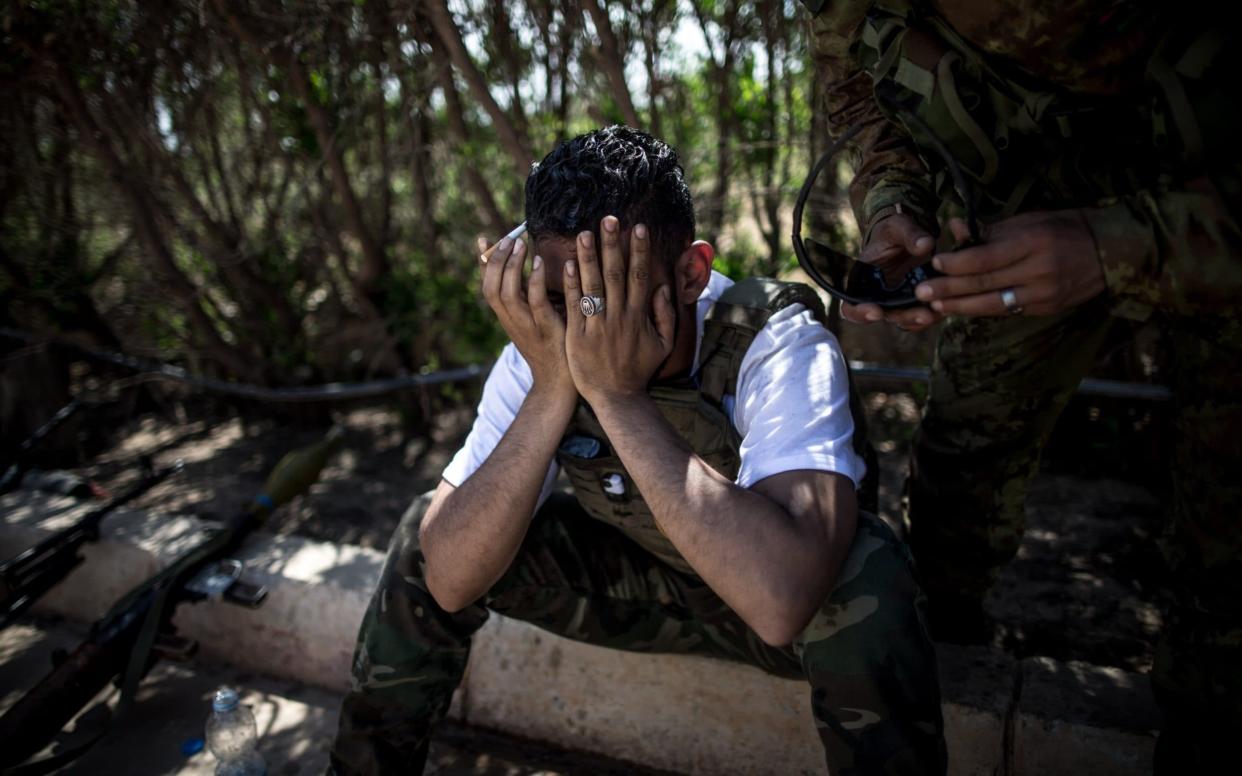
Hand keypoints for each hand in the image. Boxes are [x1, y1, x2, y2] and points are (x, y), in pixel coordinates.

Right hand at [479, 233, 573, 396]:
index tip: (483, 237)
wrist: (559, 381)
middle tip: (508, 237)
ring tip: (520, 243)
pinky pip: (535, 301)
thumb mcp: (534, 318)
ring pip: (507, 292)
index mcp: (506, 316)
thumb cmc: (551, 345)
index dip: (483, 261)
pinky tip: (539, 261)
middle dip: (497, 259)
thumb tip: (530, 266)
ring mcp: (525, 325)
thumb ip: (529, 296)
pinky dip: (534, 280)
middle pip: (491, 286)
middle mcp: (510, 320)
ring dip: (511, 266)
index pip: (487, 285)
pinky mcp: (544, 328)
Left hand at [561, 216, 675, 402]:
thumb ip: (665, 315)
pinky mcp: (578, 334)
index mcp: (639, 316)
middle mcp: (619, 317)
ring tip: (585, 233)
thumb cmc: (639, 369)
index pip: (640, 276)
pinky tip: (568, 264)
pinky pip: (574, 305)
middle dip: (613, 245)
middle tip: (609, 219)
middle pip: (616, 274)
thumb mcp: (663, 345)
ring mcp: (597, 325)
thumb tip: (663, 287)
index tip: (638, 228)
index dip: (639, 251)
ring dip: (589, 257)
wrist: (616, 397)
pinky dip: (572, 284)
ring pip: (593, 285)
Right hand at [841, 213, 940, 331]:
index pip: (850, 307)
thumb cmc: (894, 231)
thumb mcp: (899, 226)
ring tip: (935, 313)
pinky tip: (945, 307)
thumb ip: (910, 234)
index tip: (876, 311)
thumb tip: (925, 245)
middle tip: (923, 315)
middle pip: (884, 316)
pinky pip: (920, 315)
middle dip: (904, 317)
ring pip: (905, 319)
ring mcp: (896, 301)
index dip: (859, 313)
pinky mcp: (914, 301)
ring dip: (919, 320)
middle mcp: (878, 296)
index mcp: (863, 280)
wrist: (908, 235)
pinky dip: (931, 315)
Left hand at [914, 211, 1104, 316]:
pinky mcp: (1047, 309)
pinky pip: (1008, 311)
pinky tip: (963, 309)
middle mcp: (1038, 271)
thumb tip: (953, 229)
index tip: (934, 263)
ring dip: (961, 307)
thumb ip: (990, 231)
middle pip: (984, 284)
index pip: (984, 259)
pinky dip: (984, 310)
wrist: (1111, 251)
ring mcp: (1044, 294)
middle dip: (949, 290)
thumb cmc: (1064, 228)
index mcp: (1032, 243)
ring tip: (936, 307)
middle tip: (923, 293)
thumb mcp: (1029, 221)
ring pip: (993, 305)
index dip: (956, 263)